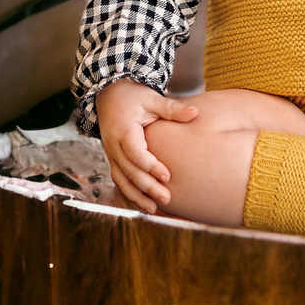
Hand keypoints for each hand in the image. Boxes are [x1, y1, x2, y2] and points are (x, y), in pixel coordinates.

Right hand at [96, 78, 198, 213]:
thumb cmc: (133, 96)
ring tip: (155, 209)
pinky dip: (130, 193)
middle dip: (147, 187)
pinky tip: (144, 204)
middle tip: (167, 198)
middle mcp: (114, 146)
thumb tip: (196, 113)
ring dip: (137, 196)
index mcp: (124, 130)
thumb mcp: (152, 99)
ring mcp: (111, 154)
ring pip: (121, 180)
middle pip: (129, 171)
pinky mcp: (113, 159)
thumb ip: (172, 108)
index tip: (168, 176)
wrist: (109, 94)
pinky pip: (119, 180)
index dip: (151, 166)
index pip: (136, 153)